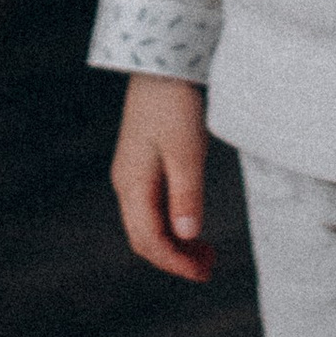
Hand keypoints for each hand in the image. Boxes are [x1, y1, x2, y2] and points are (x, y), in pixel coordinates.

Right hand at [111, 73, 213, 282]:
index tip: (204, 273)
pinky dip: (172, 223)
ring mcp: (133, 174)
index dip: (175, 262)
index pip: (149, 240)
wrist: (161, 63)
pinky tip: (192, 224)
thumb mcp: (185, 151)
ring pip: (148, 224)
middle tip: (209, 267)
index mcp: (132, 184)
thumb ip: (186, 195)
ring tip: (205, 252)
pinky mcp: (142, 164)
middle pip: (144, 238)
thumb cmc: (174, 104)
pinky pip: (153, 207)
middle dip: (174, 259)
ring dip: (175, 243)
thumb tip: (187, 236)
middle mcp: (127, 184)